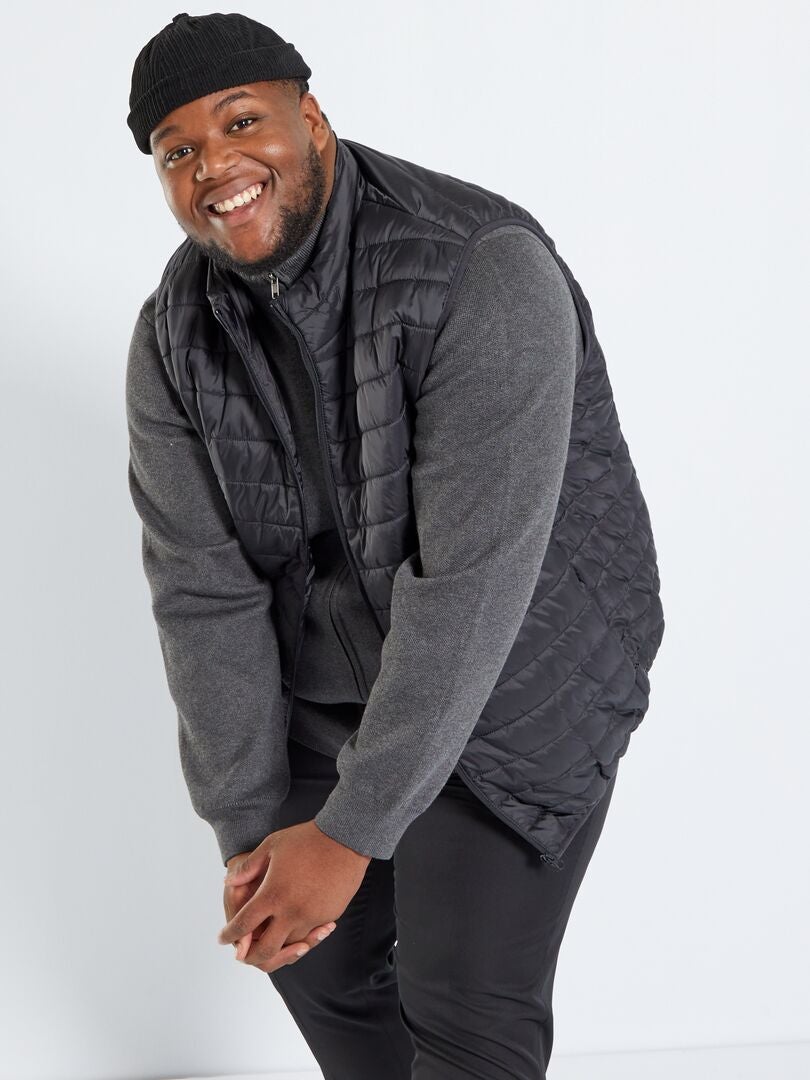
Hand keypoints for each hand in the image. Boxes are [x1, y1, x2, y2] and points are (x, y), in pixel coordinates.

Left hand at [218, 820, 371, 973]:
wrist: (345, 839)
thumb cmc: (306, 839)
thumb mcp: (271, 846)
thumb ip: (248, 868)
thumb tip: (228, 881)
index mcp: (272, 895)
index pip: (243, 926)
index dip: (229, 934)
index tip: (222, 937)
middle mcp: (290, 912)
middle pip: (265, 951)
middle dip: (250, 956)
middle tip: (243, 951)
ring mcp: (311, 917)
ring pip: (289, 947)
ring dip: (277, 947)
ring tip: (269, 939)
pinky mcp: (327, 916)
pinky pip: (309, 935)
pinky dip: (299, 936)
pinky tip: (292, 927)